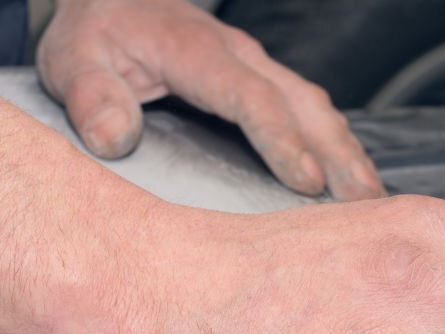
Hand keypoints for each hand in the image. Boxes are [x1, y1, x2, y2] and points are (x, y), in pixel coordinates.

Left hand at [36, 0, 383, 200]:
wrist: (112, 3)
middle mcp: (238, 56)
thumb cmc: (97, 34)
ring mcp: (254, 66)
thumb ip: (91, 97)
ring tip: (370, 199)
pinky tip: (346, 175)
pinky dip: (334, 142)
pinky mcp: (259, 79)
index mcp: (197, 53)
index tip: (308, 181)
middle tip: (366, 203)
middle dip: (340, 154)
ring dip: (347, 151)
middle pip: (304, 104)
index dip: (282, 140)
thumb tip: (116, 136)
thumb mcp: (74, 60)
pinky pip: (307, 109)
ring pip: (315, 107)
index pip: (252, 98)